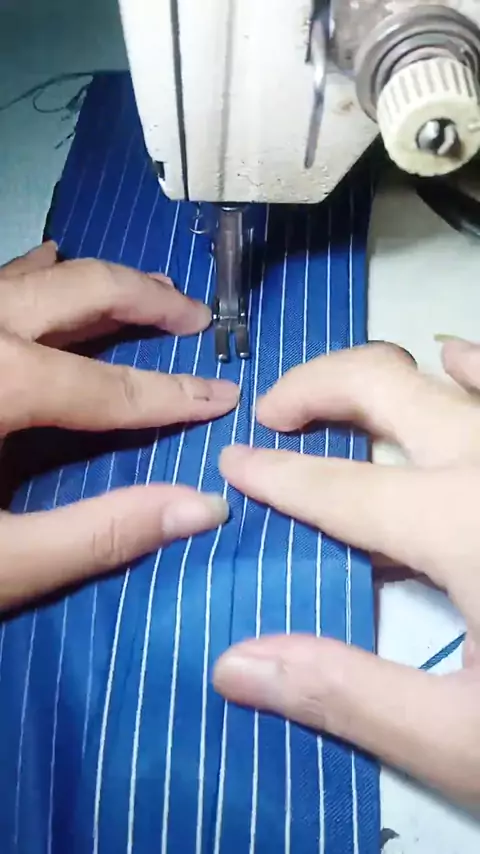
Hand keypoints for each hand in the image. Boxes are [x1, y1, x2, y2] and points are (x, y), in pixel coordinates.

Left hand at [0, 243, 237, 609]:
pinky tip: (48, 271)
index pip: (110, 389)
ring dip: (97, 281)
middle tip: (195, 320)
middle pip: (77, 291)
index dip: (174, 396)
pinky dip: (34, 277)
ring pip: (30, 275)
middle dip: (147, 299)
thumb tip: (201, 508)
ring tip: (148, 293)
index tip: (225, 396)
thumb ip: (100, 534)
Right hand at [216, 340, 479, 804]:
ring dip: (378, 378)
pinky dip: (472, 363)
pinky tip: (454, 358)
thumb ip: (346, 693)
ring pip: (444, 370)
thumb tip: (233, 664)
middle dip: (311, 389)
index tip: (230, 464)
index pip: (335, 488)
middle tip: (273, 414)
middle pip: (380, 387)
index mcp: (456, 521)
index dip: (273, 476)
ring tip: (335, 399)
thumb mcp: (462, 736)